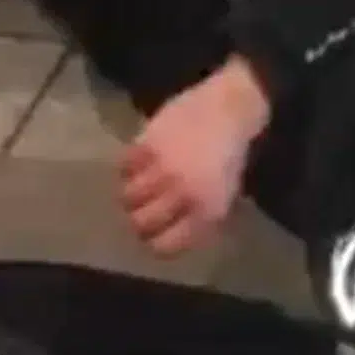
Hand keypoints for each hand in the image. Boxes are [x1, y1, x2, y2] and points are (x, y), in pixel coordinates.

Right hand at [121, 56, 270, 255]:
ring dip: (131, 195)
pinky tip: (137, 163)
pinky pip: (123, 167)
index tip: (152, 235)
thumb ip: (199, 218)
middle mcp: (183, 194)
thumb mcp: (225, 196)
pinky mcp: (147, 144)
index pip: (165, 245)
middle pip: (141, 223)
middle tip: (141, 212)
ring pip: (127, 198)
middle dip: (138, 222)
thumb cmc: (231, 155)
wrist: (230, 108)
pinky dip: (128, 167)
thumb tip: (169, 235)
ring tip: (138, 187)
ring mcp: (162, 169)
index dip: (154, 243)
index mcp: (207, 211)